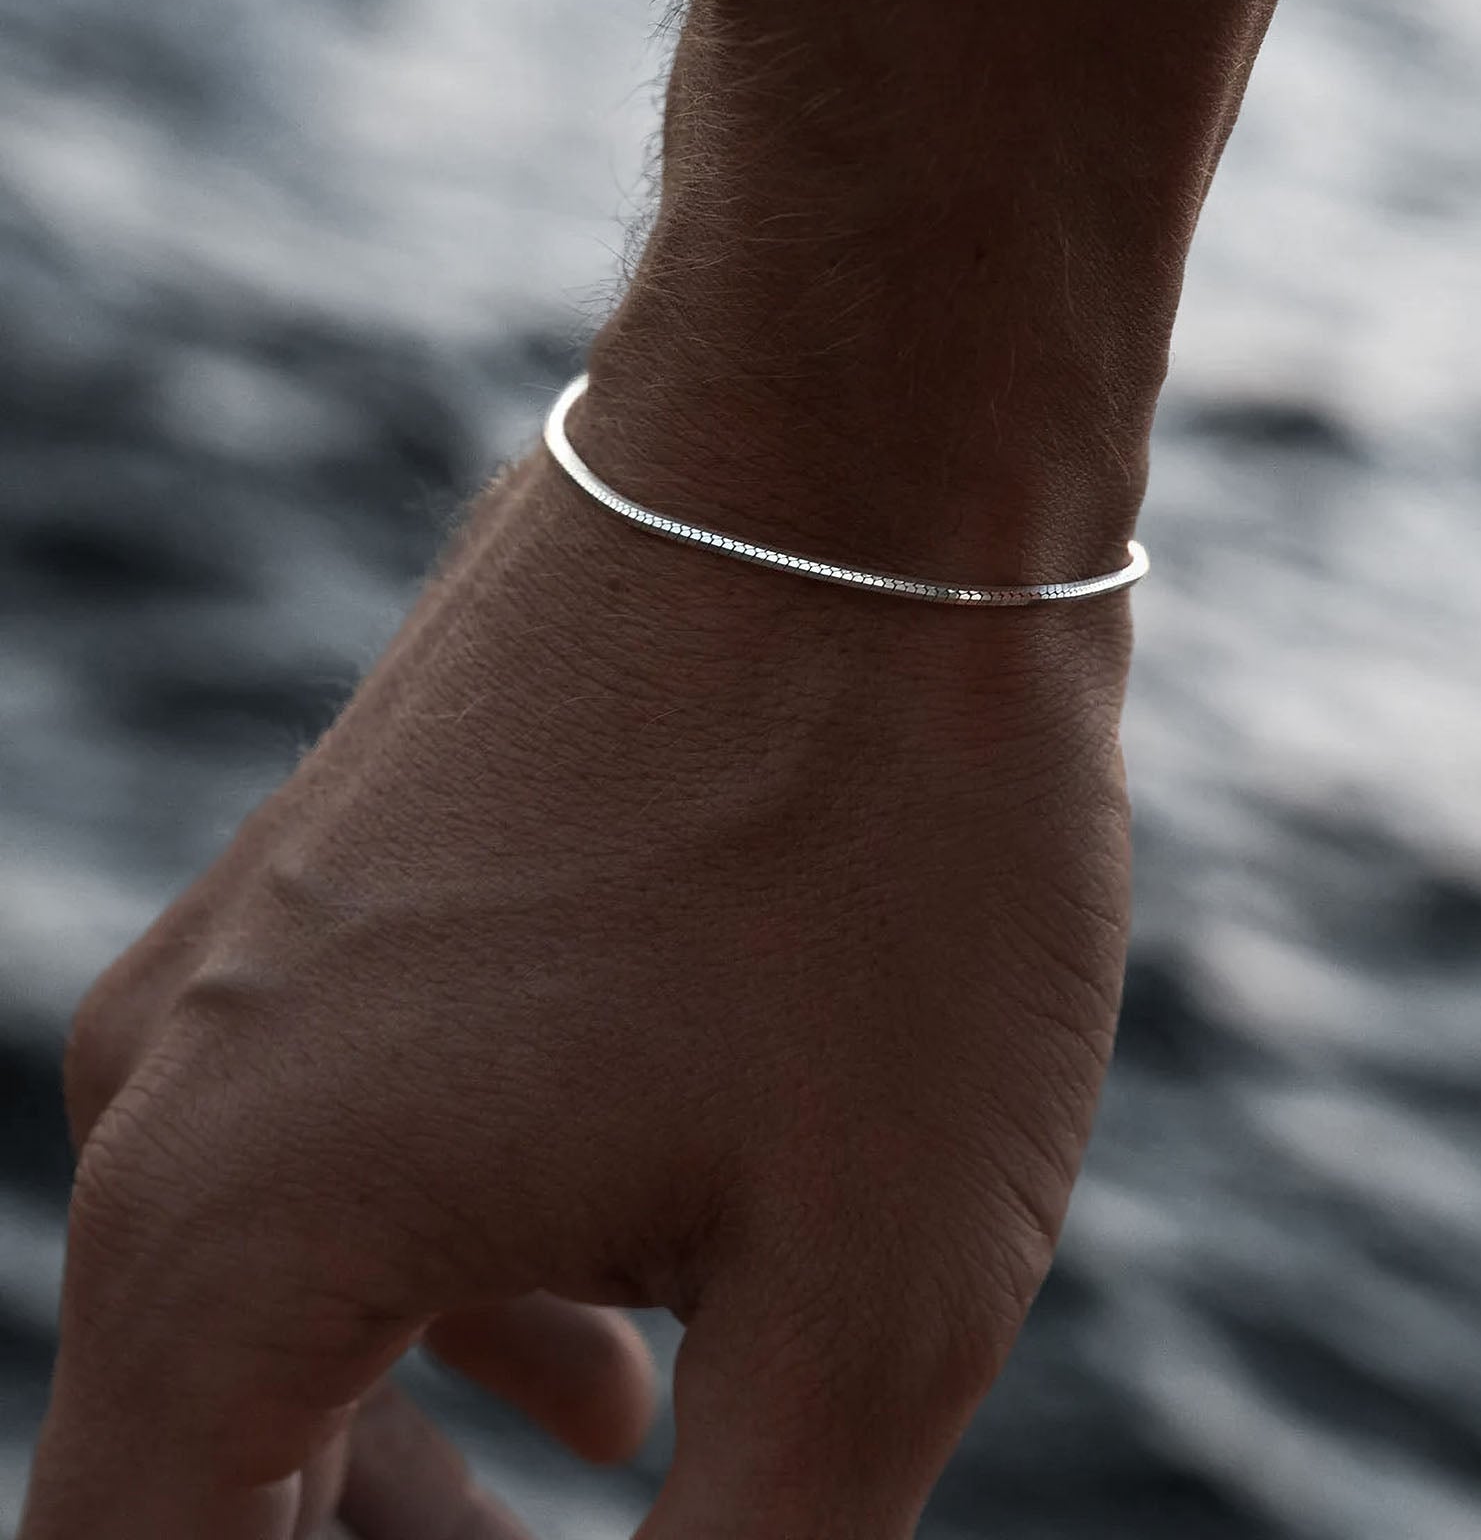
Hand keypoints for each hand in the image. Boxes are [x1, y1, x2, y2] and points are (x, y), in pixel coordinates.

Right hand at [22, 441, 1134, 1539]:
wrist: (854, 467)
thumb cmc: (881, 857)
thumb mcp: (868, 1301)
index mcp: (231, 1240)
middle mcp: (177, 1099)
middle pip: (192, 1483)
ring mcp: (250, 967)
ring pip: (265, 1323)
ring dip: (404, 1473)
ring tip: (606, 1509)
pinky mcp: (347, 889)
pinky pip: (331, 1166)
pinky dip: (441, 1301)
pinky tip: (611, 1349)